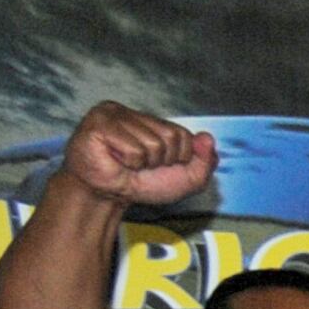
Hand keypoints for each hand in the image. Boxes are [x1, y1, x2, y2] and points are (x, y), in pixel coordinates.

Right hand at [58, 102, 217, 207]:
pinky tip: (115, 159)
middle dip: (161, 161)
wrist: (108, 195)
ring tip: (126, 163)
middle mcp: (134, 113)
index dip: (178, 158)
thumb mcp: (184, 179)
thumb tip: (209, 139)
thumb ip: (204, 162)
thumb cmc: (141, 184)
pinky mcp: (99, 123)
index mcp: (152, 121)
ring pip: (153, 144)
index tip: (158, 165)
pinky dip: (129, 163)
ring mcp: (114, 114)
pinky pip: (133, 149)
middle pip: (171, 137)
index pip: (184, 135)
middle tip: (140, 165)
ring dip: (143, 163)